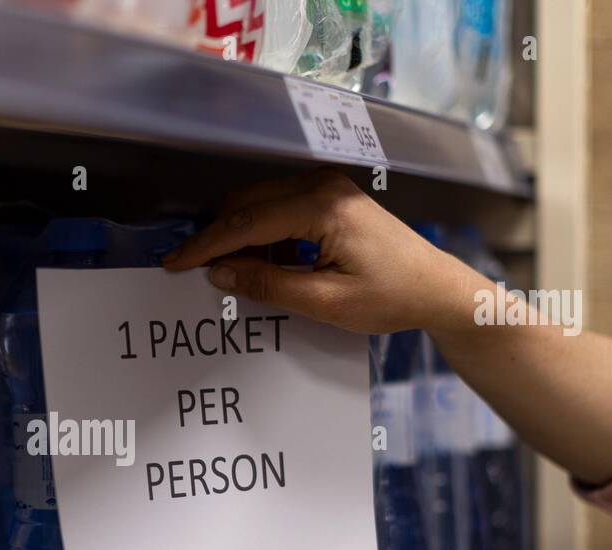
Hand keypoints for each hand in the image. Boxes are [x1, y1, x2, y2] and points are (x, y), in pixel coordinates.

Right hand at [161, 168, 487, 335]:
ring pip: (260, 203)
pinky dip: (262, 234)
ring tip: (230, 274)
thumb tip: (220, 274)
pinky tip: (265, 265)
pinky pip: (280, 208)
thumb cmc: (391, 297)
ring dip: (239, 235)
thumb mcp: (326, 302)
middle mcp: (322, 185)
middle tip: (192, 271)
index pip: (246, 222)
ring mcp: (328, 187)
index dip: (206, 245)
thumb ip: (269, 285)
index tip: (174, 263)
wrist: (436, 288)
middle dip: (217, 237)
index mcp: (322, 207)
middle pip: (248, 203)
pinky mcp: (331, 197)